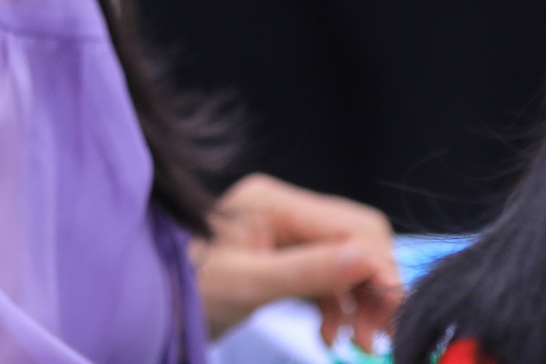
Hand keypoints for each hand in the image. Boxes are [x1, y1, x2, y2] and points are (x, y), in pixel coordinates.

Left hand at [193, 173, 400, 350]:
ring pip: (346, 259)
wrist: (150, 304)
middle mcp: (282, 208)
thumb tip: (368, 259)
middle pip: (355, 239)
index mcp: (273, 202)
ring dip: (359, 301)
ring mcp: (282, 231)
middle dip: (373, 286)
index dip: (379, 268)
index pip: (349, 225)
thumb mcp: (247, 285)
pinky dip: (336, 305)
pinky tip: (331, 334)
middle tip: (377, 335)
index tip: (395, 312)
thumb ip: (307, 272)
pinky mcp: (281, 255)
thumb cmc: (185, 289)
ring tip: (359, 342)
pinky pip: (326, 275)